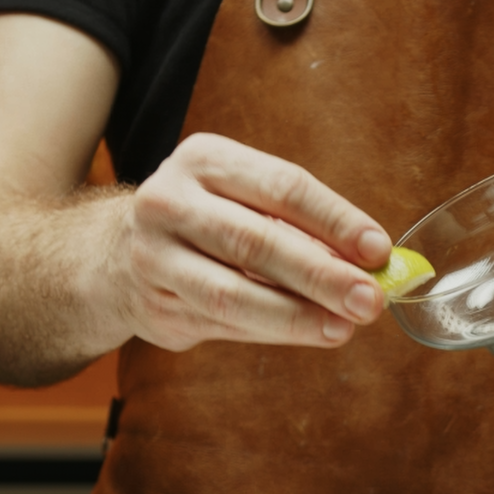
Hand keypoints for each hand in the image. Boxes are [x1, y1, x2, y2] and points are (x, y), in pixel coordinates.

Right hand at [109, 133, 391, 350]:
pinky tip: (311, 332)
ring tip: (344, 327)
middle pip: (257, 241)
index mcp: (205, 160)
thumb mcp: (245, 199)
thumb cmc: (209, 222)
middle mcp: (170, 202)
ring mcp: (153, 256)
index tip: (378, 250)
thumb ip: (301, 227)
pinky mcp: (154, 305)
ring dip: (298, 315)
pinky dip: (274, 331)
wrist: (115, 254)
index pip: (283, 187)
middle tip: (370, 299)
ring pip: (234, 293)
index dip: (336, 220)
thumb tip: (371, 263)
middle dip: (322, 275)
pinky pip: (223, 323)